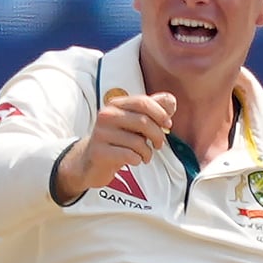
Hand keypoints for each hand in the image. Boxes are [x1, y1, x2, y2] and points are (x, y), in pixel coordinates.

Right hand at [53, 92, 175, 200]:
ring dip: (147, 152)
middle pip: (143, 122)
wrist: (91, 161)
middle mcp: (106, 115)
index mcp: (116, 105)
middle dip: (157, 135)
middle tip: (158, 144)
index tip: (167, 124)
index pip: (143, 102)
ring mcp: (101, 134)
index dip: (160, 113)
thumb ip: (153, 110)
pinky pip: (129, 155)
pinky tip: (135, 160)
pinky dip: (137, 160)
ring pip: (138, 142)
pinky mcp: (99, 152)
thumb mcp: (135, 123)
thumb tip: (171, 100)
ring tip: (144, 155)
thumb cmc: (117, 140)